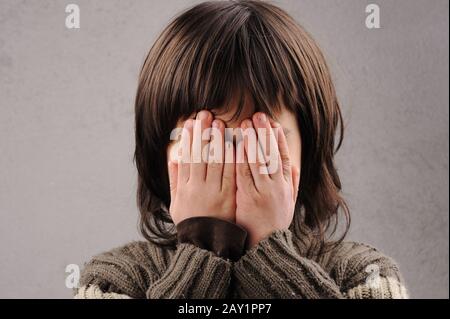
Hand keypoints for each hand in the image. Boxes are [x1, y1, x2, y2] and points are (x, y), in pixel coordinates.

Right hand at [168, 110, 235, 224]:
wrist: (207, 244)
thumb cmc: (191, 222)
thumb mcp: (176, 203)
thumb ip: (175, 179)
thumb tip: (174, 157)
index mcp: (184, 188)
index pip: (186, 157)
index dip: (188, 139)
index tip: (190, 123)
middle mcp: (198, 188)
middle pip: (200, 155)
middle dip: (203, 133)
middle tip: (205, 115)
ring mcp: (214, 192)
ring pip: (215, 161)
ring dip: (217, 141)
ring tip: (219, 123)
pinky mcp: (228, 196)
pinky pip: (230, 173)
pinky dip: (232, 157)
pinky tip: (234, 142)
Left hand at [235, 112, 299, 248]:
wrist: (266, 246)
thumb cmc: (276, 223)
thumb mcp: (290, 203)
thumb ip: (292, 182)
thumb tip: (293, 164)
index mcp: (287, 185)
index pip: (283, 156)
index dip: (277, 138)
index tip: (272, 123)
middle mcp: (277, 186)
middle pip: (270, 154)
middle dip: (264, 133)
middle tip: (258, 116)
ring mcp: (262, 191)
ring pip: (257, 160)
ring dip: (251, 140)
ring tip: (246, 124)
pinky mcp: (248, 197)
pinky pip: (243, 173)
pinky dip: (240, 158)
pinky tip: (235, 144)